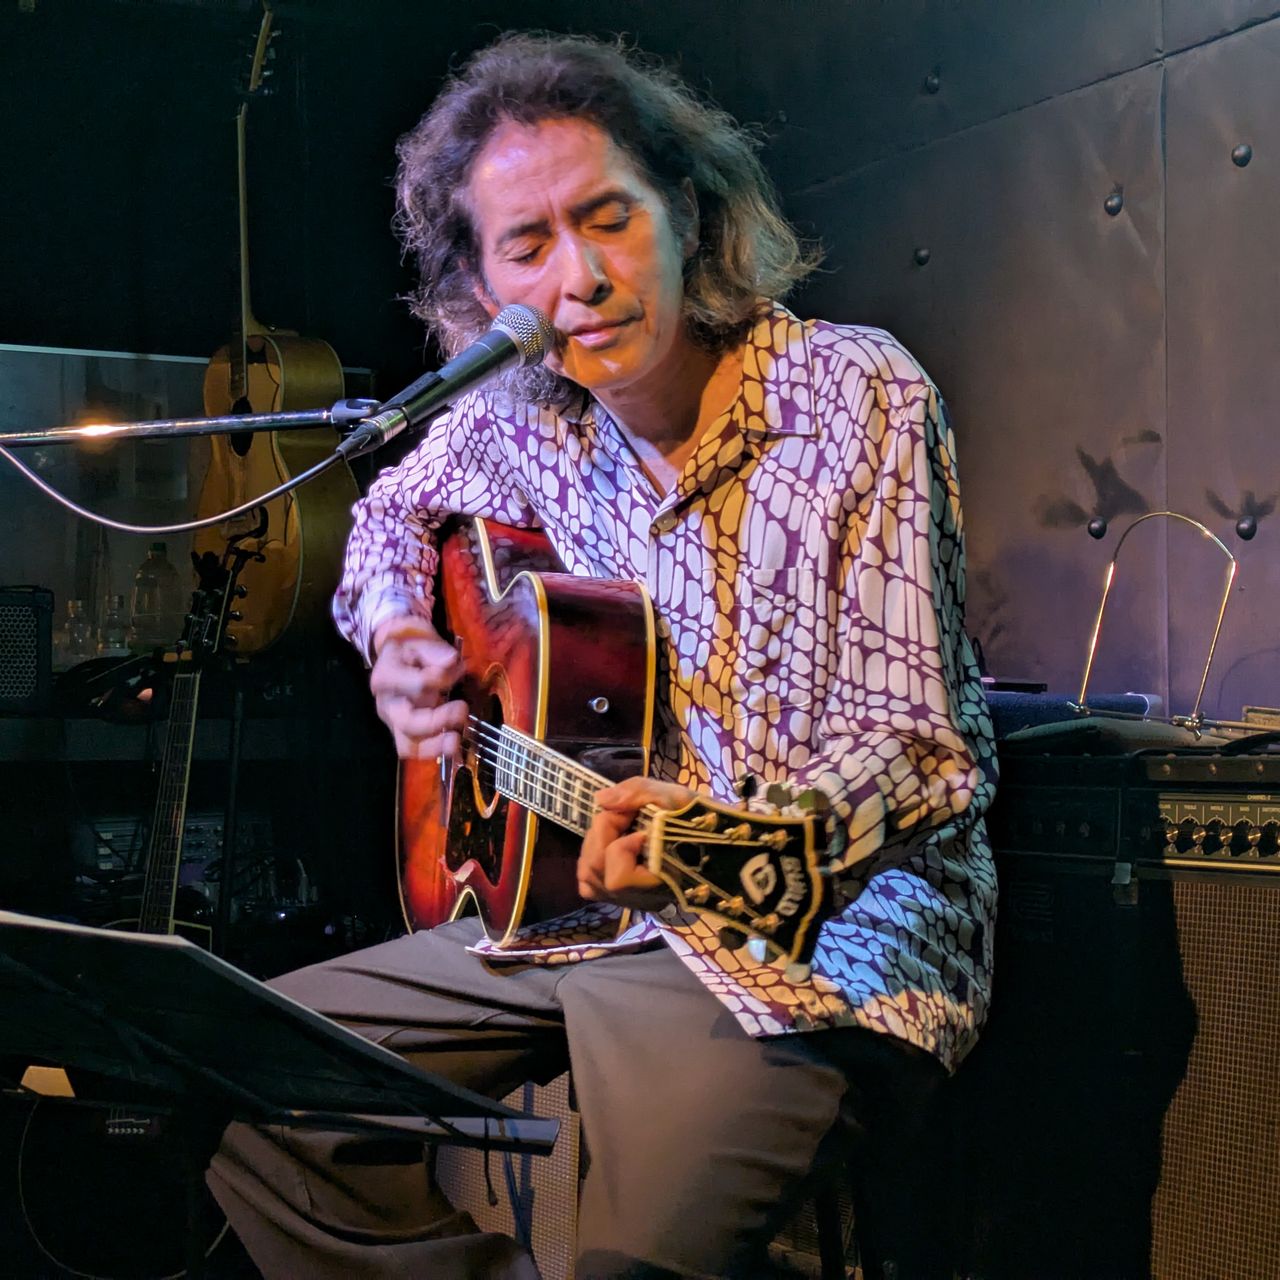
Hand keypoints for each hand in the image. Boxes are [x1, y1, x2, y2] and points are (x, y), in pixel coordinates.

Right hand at [370, 618, 467, 759]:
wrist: (397, 656)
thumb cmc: (411, 649)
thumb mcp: (422, 641)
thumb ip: (437, 652)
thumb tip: (452, 662)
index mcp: (387, 676)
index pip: (418, 684)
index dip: (442, 681)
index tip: (460, 669)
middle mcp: (386, 703)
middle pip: (408, 722)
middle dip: (438, 721)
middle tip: (462, 709)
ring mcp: (392, 721)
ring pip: (408, 745)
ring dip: (435, 746)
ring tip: (456, 740)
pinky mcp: (401, 733)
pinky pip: (414, 751)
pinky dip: (434, 752)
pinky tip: (454, 749)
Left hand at [577, 777, 693, 910]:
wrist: (718, 845)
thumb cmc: (700, 821)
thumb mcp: (675, 796)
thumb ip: (637, 793)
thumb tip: (602, 799)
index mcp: (659, 879)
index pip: (617, 874)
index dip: (620, 835)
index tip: (641, 816)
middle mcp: (641, 897)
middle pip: (595, 869)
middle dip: (602, 832)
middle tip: (626, 815)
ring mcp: (630, 900)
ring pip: (587, 877)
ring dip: (595, 844)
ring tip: (619, 829)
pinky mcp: (622, 897)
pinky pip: (589, 886)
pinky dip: (592, 862)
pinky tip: (610, 847)